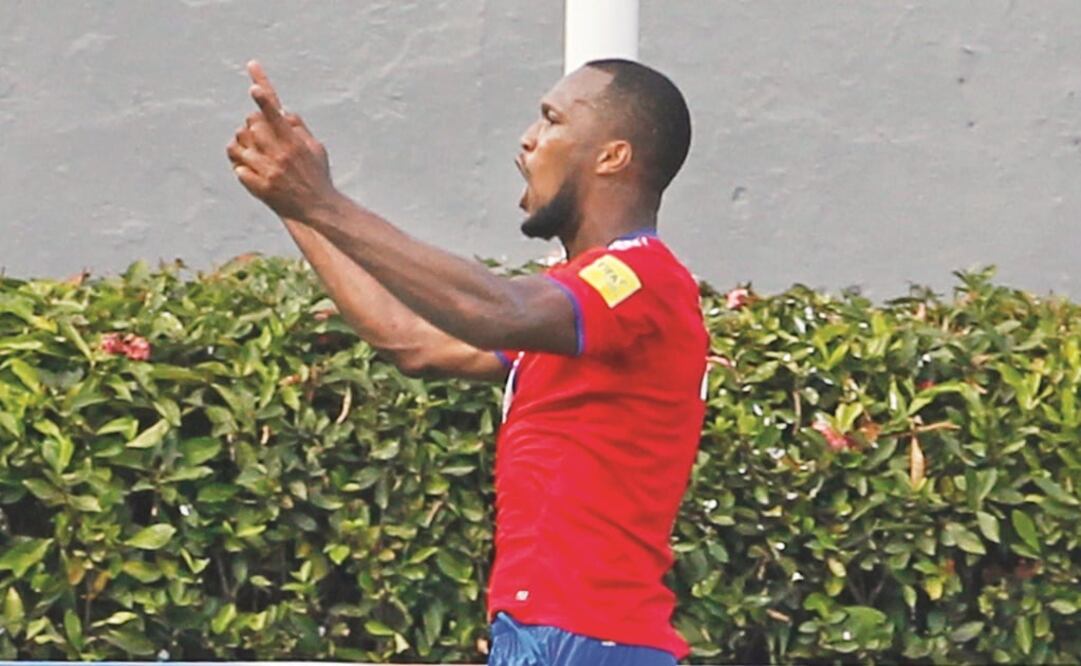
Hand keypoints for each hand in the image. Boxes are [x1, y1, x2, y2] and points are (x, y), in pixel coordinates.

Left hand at [226, 60, 338, 220]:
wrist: (318, 208)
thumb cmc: (317, 175)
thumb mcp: (316, 148)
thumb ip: (299, 128)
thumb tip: (281, 111)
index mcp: (294, 144)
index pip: (276, 117)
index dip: (264, 100)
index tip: (254, 88)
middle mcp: (280, 156)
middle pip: (252, 126)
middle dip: (253, 126)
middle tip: (260, 134)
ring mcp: (268, 173)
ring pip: (240, 146)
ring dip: (245, 147)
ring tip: (255, 153)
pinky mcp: (259, 188)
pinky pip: (238, 168)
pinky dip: (242, 167)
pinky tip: (253, 171)